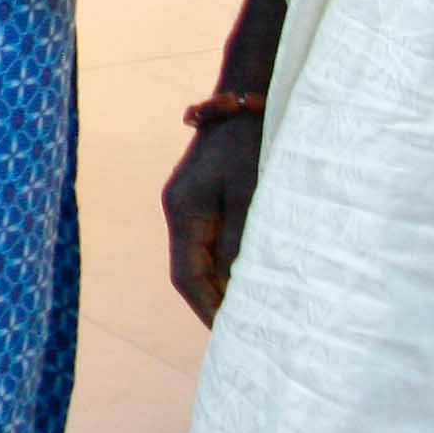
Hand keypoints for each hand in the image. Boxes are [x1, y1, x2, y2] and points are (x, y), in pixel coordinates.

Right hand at [163, 112, 263, 322]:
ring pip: (202, 257)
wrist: (250, 95)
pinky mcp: (208, 195)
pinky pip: (214, 241)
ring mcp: (192, 202)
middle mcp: (180, 211)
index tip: (229, 337)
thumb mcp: (252, 196)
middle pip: (191, 271)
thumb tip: (238, 288)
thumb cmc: (253, 143)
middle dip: (215, 303)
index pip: (187, 276)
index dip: (207, 309)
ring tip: (253, 313)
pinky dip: (230, 264)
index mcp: (183, 212)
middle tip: (245, 335)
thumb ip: (242, 243)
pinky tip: (253, 277)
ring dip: (224, 285)